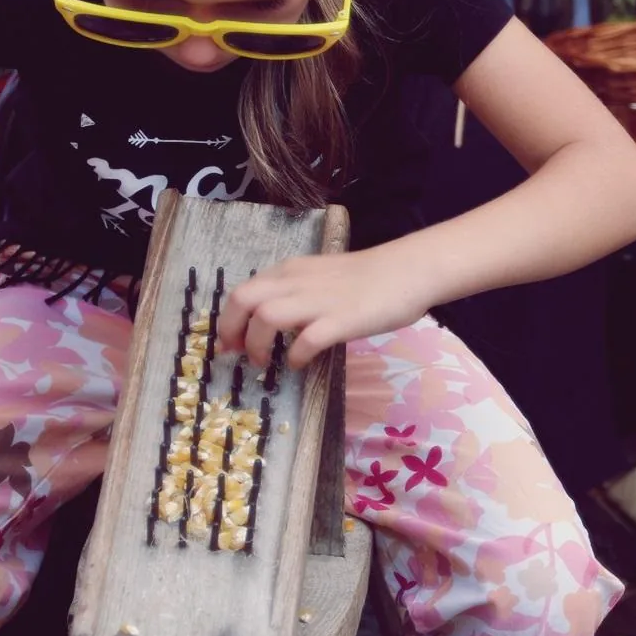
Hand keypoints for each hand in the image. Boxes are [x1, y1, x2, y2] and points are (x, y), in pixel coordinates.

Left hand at [216, 247, 432, 370]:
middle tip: (237, 355)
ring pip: (265, 317)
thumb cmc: (368, 277)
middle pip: (243, 300)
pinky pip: (305, 340)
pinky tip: (299, 363)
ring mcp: (318, 301)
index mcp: (290, 272)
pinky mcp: (340, 320)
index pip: (243, 291)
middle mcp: (297, 282)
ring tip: (264, 363)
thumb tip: (272, 320)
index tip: (229, 343)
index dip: (228, 320)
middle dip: (231, 331)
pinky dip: (295, 355)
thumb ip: (295, 292)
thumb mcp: (319, 277)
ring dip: (257, 345)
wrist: (407, 271)